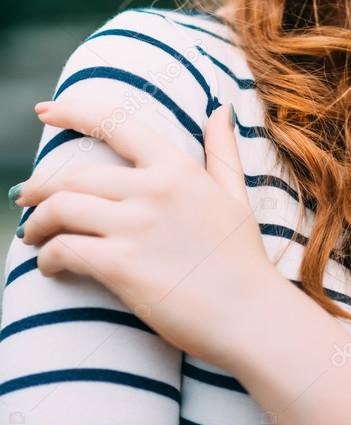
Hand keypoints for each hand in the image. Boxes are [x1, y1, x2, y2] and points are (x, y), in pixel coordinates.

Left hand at [14, 97, 276, 367]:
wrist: (250, 315)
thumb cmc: (242, 258)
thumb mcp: (234, 193)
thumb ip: (222, 149)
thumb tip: (222, 109)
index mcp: (177, 167)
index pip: (116, 122)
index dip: (74, 111)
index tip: (46, 111)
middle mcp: (153, 189)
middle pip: (74, 175)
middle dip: (40, 186)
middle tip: (25, 196)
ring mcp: (136, 227)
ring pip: (61, 207)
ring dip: (37, 221)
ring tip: (33, 234)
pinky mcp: (122, 266)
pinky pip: (65, 250)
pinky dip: (47, 257)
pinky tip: (50, 266)